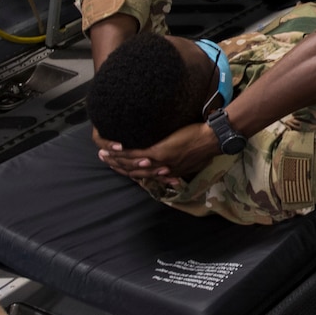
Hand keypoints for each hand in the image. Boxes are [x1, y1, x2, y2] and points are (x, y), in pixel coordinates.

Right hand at [97, 122, 220, 182]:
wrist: (213, 139)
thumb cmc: (205, 146)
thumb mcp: (191, 159)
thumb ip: (179, 161)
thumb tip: (172, 159)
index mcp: (169, 172)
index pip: (145, 175)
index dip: (129, 172)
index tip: (118, 166)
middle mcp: (162, 170)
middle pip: (134, 172)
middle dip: (117, 166)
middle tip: (103, 159)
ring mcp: (159, 161)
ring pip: (131, 164)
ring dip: (115, 159)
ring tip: (102, 153)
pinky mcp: (158, 152)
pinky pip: (135, 154)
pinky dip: (122, 152)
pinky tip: (113, 147)